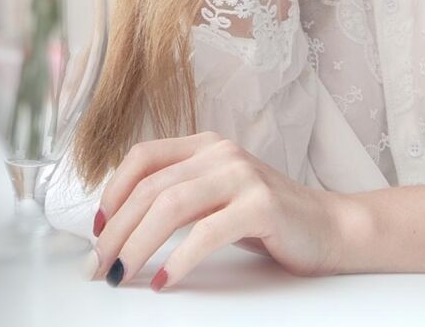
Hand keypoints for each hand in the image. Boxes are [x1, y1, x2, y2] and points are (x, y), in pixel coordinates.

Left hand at [89, 130, 342, 289]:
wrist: (327, 226)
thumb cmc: (264, 218)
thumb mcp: (215, 196)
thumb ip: (178, 196)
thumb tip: (120, 224)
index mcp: (204, 145)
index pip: (143, 156)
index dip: (113, 192)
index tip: (97, 230)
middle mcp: (220, 153)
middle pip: (151, 187)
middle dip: (116, 230)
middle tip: (99, 266)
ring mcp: (241, 175)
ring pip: (171, 205)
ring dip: (137, 244)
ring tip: (121, 274)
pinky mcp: (260, 205)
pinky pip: (206, 232)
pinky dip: (177, 259)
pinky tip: (163, 279)